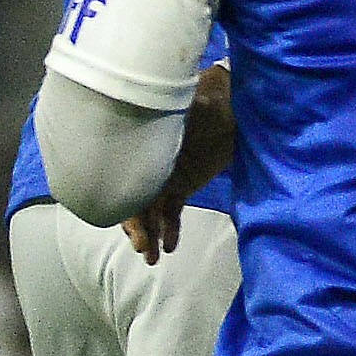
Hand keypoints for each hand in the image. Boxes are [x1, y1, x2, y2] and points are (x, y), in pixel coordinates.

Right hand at [129, 68, 239, 262]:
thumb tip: (180, 104)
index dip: (122, 200)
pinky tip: (170, 247)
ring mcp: (163, 177)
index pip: (122, 176)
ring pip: (149, 211)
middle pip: (133, 200)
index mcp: (142, 144)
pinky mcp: (181, 186)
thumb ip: (183, 106)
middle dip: (135, 226)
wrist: (232, 106)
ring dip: (149, 235)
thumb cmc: (210, 97)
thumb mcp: (194, 99)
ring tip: (152, 258)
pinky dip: (169, 230)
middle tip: (142, 247)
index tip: (127, 221)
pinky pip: (170, 212)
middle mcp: (147, 163)